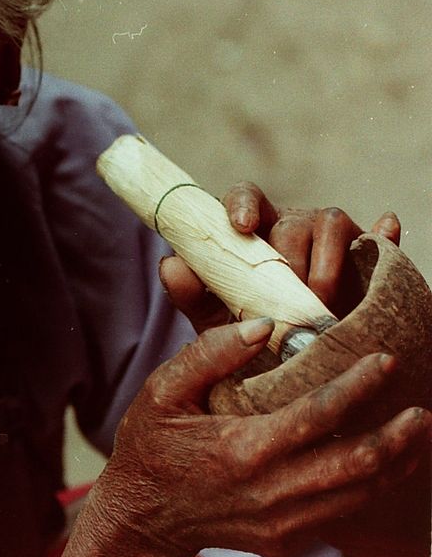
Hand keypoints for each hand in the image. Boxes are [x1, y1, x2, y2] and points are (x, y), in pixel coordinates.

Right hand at [90, 318, 429, 556]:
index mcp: (244, 450)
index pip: (320, 415)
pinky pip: (342, 511)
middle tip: (421, 408)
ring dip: (396, 462)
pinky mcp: (286, 538)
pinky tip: (381, 463)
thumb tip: (262, 325)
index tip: (384, 361)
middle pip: (359, 463)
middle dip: (399, 434)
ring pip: (360, 493)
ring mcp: (282, 521)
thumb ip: (208, 354)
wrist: (140, 517)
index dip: (359, 386)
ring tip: (415, 432)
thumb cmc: (150, 448)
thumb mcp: (162, 392)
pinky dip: (370, 485)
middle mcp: (271, 491)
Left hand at [160, 181, 401, 329]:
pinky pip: (377, 237)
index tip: (240, 226)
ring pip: (330, 223)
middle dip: (286, 259)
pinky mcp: (365, 252)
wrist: (296, 360)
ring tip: (317, 302)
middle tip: (284, 298)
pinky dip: (384, 235)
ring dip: (324, 263)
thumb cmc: (249, 330)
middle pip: (287, 221)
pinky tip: (387, 231)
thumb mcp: (213, 317)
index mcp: (251, 229)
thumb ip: (190, 292)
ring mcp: (329, 236)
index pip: (243, 196)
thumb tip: (170, 263)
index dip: (240, 204)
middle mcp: (289, 224)